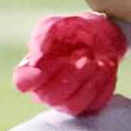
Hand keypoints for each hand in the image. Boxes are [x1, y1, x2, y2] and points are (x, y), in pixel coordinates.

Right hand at [11, 13, 127, 116]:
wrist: (101, 34)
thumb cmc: (70, 30)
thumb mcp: (54, 26)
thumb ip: (42, 39)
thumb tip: (36, 60)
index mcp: (33, 70)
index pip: (23, 82)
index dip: (31, 78)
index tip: (43, 67)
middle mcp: (46, 89)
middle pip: (51, 96)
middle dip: (71, 78)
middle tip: (87, 58)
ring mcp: (67, 100)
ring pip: (73, 105)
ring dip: (89, 84)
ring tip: (101, 63)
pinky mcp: (88, 103)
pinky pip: (94, 104)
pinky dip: (104, 86)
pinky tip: (108, 68)